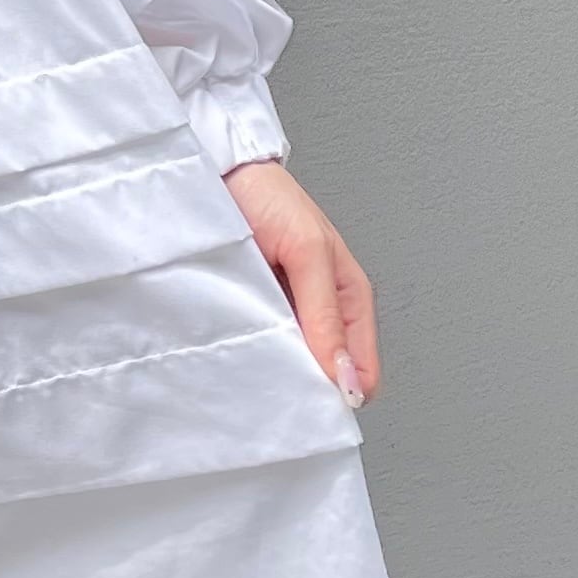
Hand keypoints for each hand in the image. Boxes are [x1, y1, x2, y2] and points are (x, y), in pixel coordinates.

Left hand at [221, 161, 377, 408]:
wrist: (216, 172)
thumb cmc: (269, 197)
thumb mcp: (307, 252)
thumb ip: (325, 314)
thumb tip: (347, 377)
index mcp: (347, 298)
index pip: (361, 370)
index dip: (343, 393)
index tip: (314, 406)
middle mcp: (318, 311)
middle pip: (323, 374)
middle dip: (305, 388)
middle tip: (276, 396)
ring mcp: (282, 314)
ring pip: (288, 365)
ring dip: (272, 372)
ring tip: (250, 376)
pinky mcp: (249, 311)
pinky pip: (255, 347)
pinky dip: (247, 355)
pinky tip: (232, 357)